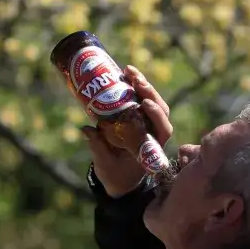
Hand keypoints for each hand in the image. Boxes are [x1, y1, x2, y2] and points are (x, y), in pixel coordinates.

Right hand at [83, 65, 173, 197]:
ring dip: (142, 84)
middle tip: (134, 78)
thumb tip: (86, 129)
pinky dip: (134, 86)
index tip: (146, 103)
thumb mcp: (105, 164)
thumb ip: (98, 148)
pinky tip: (124, 74)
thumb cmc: (115, 174)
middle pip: (159, 108)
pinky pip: (140, 99)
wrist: (118, 177)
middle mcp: (155, 133)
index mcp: (153, 147)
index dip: (157, 114)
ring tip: (128, 70)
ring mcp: (147, 123)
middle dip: (148, 91)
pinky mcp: (138, 117)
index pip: (163, 128)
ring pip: (151, 100)